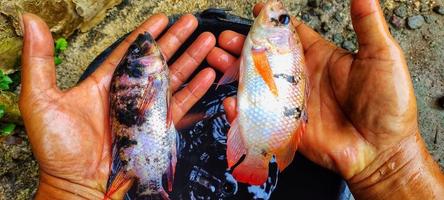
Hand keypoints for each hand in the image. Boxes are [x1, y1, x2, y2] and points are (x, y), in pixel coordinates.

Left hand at [20, 13, 215, 198]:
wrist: (78, 183)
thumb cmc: (58, 148)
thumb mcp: (41, 99)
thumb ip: (40, 60)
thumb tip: (31, 22)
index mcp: (104, 83)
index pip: (129, 51)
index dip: (146, 33)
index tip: (162, 18)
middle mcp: (127, 94)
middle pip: (157, 60)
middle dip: (177, 40)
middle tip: (192, 24)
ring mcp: (144, 111)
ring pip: (173, 79)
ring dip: (191, 60)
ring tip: (207, 43)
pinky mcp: (156, 128)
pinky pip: (179, 105)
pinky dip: (194, 90)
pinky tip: (206, 76)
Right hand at [207, 1, 443, 198]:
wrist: (383, 150)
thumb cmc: (388, 103)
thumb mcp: (382, 57)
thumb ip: (367, 24)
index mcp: (318, 56)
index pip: (289, 32)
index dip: (272, 20)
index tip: (257, 9)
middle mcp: (300, 77)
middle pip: (264, 55)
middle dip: (242, 45)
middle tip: (225, 38)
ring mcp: (290, 102)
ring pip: (255, 82)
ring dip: (233, 70)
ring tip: (216, 59)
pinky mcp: (285, 125)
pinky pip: (258, 115)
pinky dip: (240, 109)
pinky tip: (230, 100)